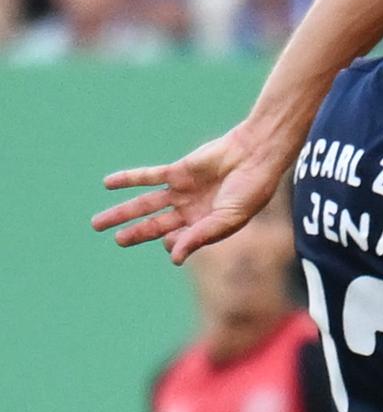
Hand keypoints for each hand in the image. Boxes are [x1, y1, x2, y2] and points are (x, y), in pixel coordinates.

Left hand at [93, 120, 294, 262]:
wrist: (256, 154)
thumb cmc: (252, 189)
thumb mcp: (229, 218)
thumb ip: (200, 237)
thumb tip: (172, 258)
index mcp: (206, 226)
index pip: (178, 240)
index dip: (171, 244)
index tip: (171, 242)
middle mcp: (191, 210)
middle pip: (156, 225)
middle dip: (135, 233)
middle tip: (116, 240)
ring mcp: (182, 191)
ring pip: (146, 204)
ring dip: (123, 212)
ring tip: (98, 223)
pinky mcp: (178, 171)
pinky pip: (148, 176)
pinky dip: (128, 179)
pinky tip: (108, 183)